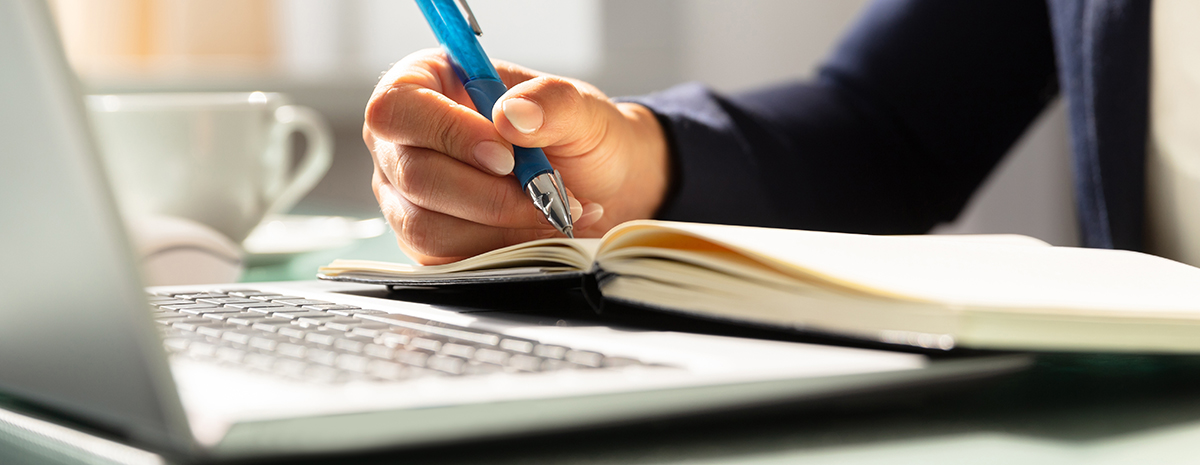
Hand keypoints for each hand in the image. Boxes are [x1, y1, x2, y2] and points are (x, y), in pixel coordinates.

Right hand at [364, 49, 669, 264]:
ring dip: (498, 225)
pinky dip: (500, 249)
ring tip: (552, 212)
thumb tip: (513, 116)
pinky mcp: (425, 241)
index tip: (507, 156)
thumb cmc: (578, 137)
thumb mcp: (580, 107)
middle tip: (544, 192)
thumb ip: (552, 101)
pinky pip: (445, 258)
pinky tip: (539, 232)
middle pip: (413, 173)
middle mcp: (404, 140)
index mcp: (425, 83)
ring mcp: (407, 195)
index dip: (448, 133)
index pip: (399, 107)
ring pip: (425, 225)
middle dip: (487, 192)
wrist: (601, 188)